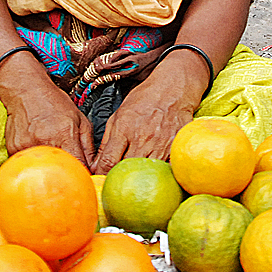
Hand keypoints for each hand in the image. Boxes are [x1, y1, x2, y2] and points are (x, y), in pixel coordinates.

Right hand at [0, 55, 94, 165]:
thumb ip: (88, 146)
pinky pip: (26, 165)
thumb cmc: (53, 103)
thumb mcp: (79, 120)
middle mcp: (45, 140)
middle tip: (67, 172)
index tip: (84, 178)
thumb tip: (94, 169)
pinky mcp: (13, 148)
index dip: (82, 174)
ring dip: (47, 171)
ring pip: (40, 171)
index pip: (77, 165)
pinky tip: (36, 152)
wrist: (26, 91)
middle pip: (58, 171)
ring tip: (50, 159)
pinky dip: (33, 163)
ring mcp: (27, 145)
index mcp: (64, 133)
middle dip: (65, 175)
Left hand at [92, 53, 209, 172]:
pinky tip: (153, 172)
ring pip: (145, 173)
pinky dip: (157, 173)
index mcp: (124, 129)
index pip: (109, 161)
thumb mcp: (118, 115)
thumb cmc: (144, 100)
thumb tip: (96, 166)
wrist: (173, 90)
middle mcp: (142, 138)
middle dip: (118, 178)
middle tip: (115, 181)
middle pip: (126, 170)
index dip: (101, 174)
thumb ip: (107, 142)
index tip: (100, 178)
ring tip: (134, 178)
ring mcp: (160, 145)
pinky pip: (165, 169)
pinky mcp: (175, 148)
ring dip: (138, 178)